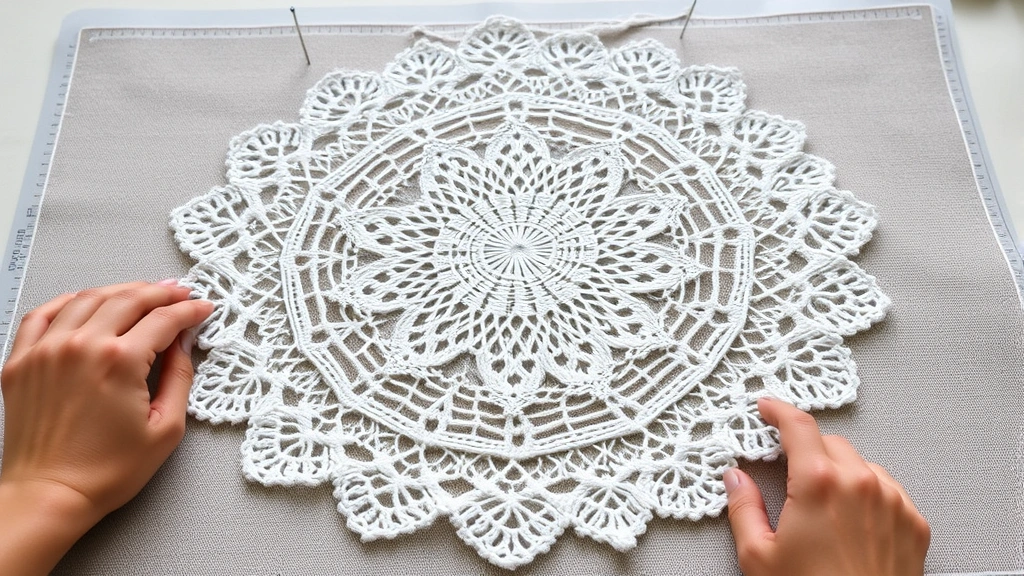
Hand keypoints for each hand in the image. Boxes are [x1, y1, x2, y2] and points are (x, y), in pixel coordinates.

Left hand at [0, 281, 212, 574]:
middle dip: (160, 292)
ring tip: (140, 292)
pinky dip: (68, 300)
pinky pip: (42, 313)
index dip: (189, 310)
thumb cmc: (105, 471)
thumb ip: (179, 378)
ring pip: (88, 298)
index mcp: (119, 361)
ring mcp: (46, 350)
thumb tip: (182, 346)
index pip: (164, 319)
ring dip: (120, 290)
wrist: (49, 495)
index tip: (202, 307)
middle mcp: (81, 346)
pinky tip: (85, 301)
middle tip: (178, 292)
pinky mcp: (22, 362)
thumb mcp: (165, 429)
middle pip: (128, 299)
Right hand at [725, 397, 929, 575]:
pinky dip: (867, 493)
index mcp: (819, 483)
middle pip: (829, 443)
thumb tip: (734, 480)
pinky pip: (888, 489)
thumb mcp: (759, 556)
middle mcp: (862, 483)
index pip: (798, 426)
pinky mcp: (914, 522)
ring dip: (839, 471)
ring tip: (821, 504)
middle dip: (807, 449)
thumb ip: (743, 508)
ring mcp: (894, 501)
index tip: (767, 408)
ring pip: (861, 464)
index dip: (778, 410)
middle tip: (788, 469)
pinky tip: (851, 519)